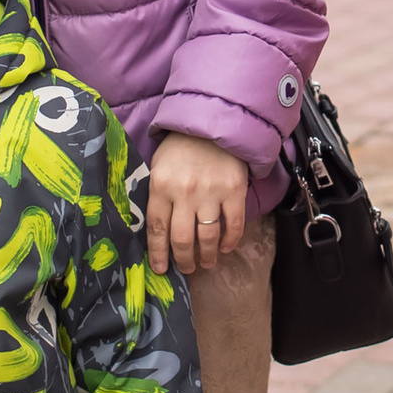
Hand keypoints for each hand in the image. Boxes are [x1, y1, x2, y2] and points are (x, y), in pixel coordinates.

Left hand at [148, 128, 247, 272]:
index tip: (161, 269)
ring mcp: (211, 193)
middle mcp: (185, 192)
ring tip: (207, 263)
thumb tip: (157, 232)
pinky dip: (231, 240)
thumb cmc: (180, 148)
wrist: (212, 123)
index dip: (159, 254)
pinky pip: (234, 224)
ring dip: (208, 256)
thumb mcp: (158, 167)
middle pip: (183, 239)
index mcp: (161, 186)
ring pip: (208, 237)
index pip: (157, 229)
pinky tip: (226, 248)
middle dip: (184, 260)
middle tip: (186, 268)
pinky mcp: (234, 191)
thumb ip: (157, 196)